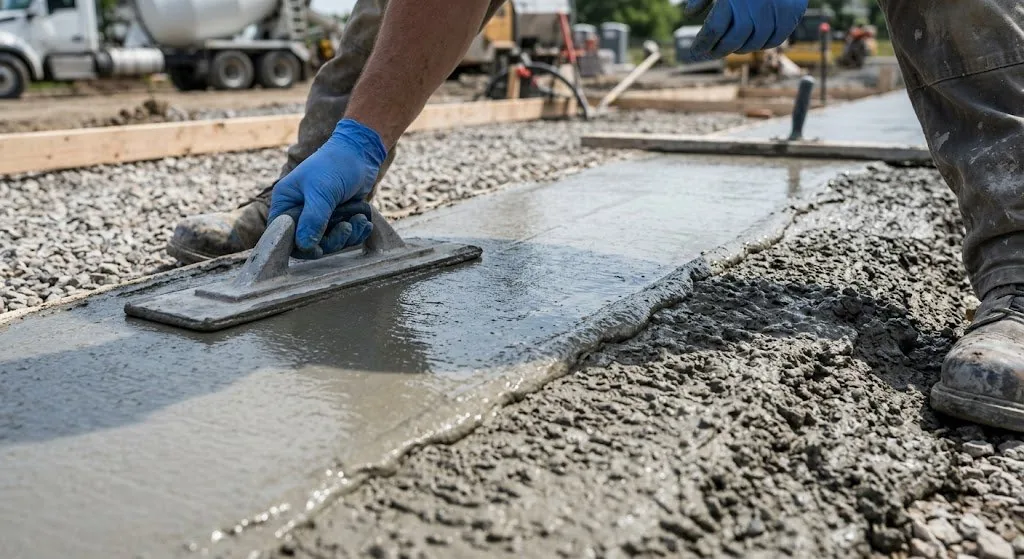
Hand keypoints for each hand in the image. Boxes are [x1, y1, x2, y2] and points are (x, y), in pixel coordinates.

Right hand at [268, 119, 387, 257]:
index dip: (299, 246)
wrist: (361, 153)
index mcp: (286, 202)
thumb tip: (304, 245)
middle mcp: (299, 211)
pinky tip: (364, 221)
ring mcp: (319, 216)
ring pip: (329, 242)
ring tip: (359, 219)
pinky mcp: (337, 218)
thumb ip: (313, 218)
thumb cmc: (336, 165)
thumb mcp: (323, 190)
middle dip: (331, 241)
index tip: (319, 249)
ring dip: (347, 236)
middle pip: (308, 243)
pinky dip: (356, 232)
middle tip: (346, 227)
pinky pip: (344, 236)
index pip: (283, 235)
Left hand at [678, 0, 806, 61]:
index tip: (695, 52)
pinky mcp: (792, 10)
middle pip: (735, 38)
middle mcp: (755, 0)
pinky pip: (777, 38)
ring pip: (756, 42)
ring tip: (733, 48)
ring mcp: (776, 6)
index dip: (703, 44)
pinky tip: (754, 43)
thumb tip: (689, 13)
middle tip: (712, 54)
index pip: (714, 28)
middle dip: (721, 50)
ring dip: (742, 49)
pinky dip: (765, 45)